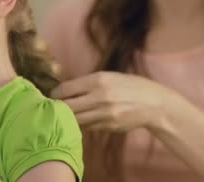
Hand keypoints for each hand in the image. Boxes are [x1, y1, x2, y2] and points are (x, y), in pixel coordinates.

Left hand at [51, 71, 171, 131]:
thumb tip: (65, 89)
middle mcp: (100, 97)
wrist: (152, 103)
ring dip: (67, 118)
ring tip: (63, 115)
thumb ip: (87, 82)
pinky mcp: (108, 126)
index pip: (66, 89)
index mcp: (98, 80)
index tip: (51, 95)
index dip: (55, 93)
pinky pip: (87, 127)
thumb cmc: (129, 86)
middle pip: (67, 107)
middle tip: (52, 107)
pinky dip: (81, 124)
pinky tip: (80, 120)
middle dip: (57, 107)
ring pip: (75, 120)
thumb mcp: (109, 76)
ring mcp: (104, 114)